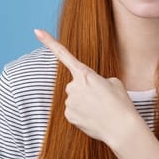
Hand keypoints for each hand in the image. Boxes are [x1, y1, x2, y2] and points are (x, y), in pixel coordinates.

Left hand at [34, 29, 142, 145]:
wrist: (121, 127)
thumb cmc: (121, 103)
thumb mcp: (115, 83)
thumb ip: (98, 80)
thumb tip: (88, 89)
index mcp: (85, 74)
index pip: (65, 55)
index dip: (50, 42)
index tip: (37, 31)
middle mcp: (73, 86)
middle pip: (76, 84)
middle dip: (87, 89)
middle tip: (103, 98)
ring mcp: (69, 101)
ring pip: (75, 98)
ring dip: (86, 102)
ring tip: (102, 109)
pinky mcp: (68, 115)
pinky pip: (74, 111)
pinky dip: (83, 113)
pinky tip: (95, 117)